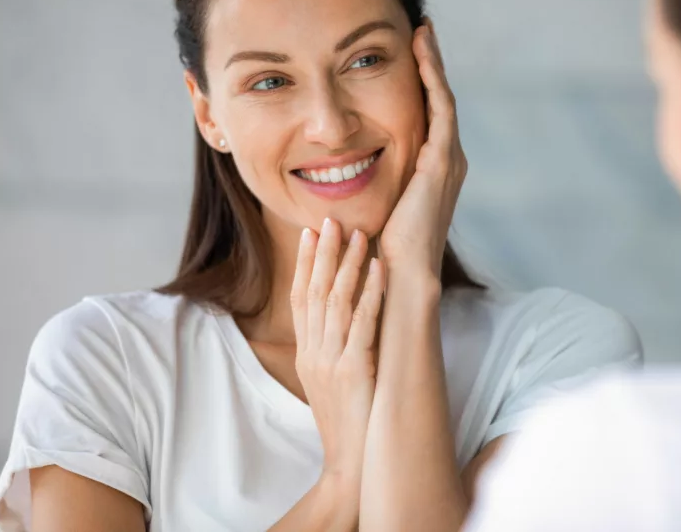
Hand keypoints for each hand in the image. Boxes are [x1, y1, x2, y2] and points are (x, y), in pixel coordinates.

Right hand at [290, 217, 384, 490]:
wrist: (350, 461)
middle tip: (330, 220)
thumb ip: (330, 348)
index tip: (310, 233)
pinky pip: (363, 324)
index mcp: (308, 353)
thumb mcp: (329, 380)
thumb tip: (342, 319)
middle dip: (323, 253)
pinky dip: (371, 293)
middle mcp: (314, 352)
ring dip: (348, 264)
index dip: (305, 264)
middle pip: (314, 292)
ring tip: (358, 233)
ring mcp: (332, 360)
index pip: (300, 298)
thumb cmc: (347, 420)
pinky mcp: (354, 370)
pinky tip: (380, 269)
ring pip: (336, 302)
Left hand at [379, 20, 465, 280]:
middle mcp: (446, 161)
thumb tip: (330, 173)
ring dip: (432, 63)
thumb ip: (363, 184)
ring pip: (442, 98)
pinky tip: (421, 52)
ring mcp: (448, 159)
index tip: (406, 55)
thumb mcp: (371, 206)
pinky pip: (439, 106)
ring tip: (422, 32)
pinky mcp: (442, 160)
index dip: (419, 85)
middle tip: (420, 32)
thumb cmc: (377, 250)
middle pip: (439, 101)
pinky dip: (432, 76)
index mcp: (431, 171)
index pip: (427, 117)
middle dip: (430, 66)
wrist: (398, 277)